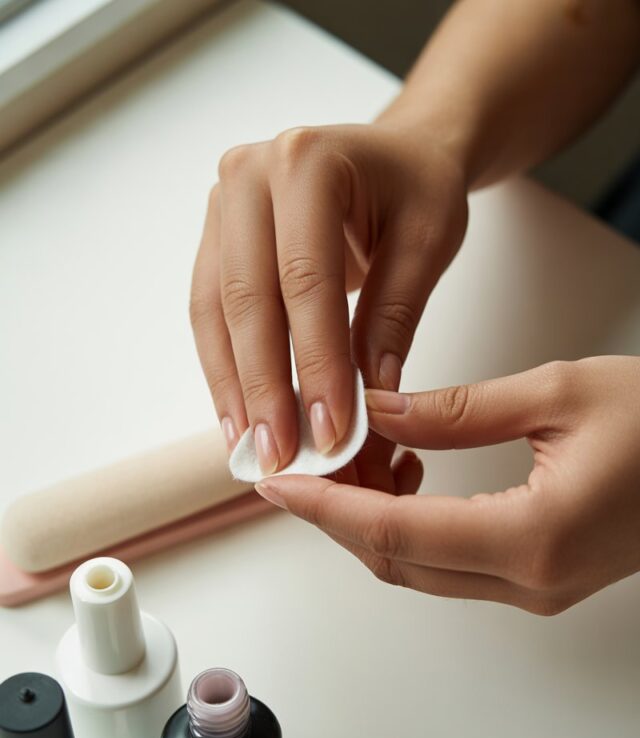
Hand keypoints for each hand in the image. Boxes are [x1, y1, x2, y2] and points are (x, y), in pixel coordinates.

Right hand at [190, 122, 467, 478]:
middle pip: (248, 299)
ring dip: (234, 388)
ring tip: (253, 450)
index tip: (330, 431)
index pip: (306, 280)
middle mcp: (249, 175)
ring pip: (216, 313)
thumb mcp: (429, 242)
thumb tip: (369, 401)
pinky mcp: (214, 240)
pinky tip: (238, 418)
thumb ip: (394, 317)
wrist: (395, 157)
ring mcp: (221, 206)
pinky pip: (209, 314)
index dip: (315, 363)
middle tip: (281, 457)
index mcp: (307, 161)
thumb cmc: (418, 190)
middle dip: (265, 388)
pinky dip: (224, 370)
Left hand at [254, 357, 639, 614]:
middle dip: (335, 516)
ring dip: (369, 521)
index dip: (326, 509)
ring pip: (418, 567)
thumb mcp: (561, 393)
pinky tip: (398, 476)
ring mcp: (536, 589)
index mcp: (534, 537)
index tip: (277, 485)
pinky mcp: (541, 579)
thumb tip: (380, 413)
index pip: (395, 532)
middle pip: (396, 561)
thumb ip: (458, 410)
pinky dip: (408, 527)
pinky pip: (450, 563)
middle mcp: (530, 580)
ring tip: (343, 461)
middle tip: (296, 466)